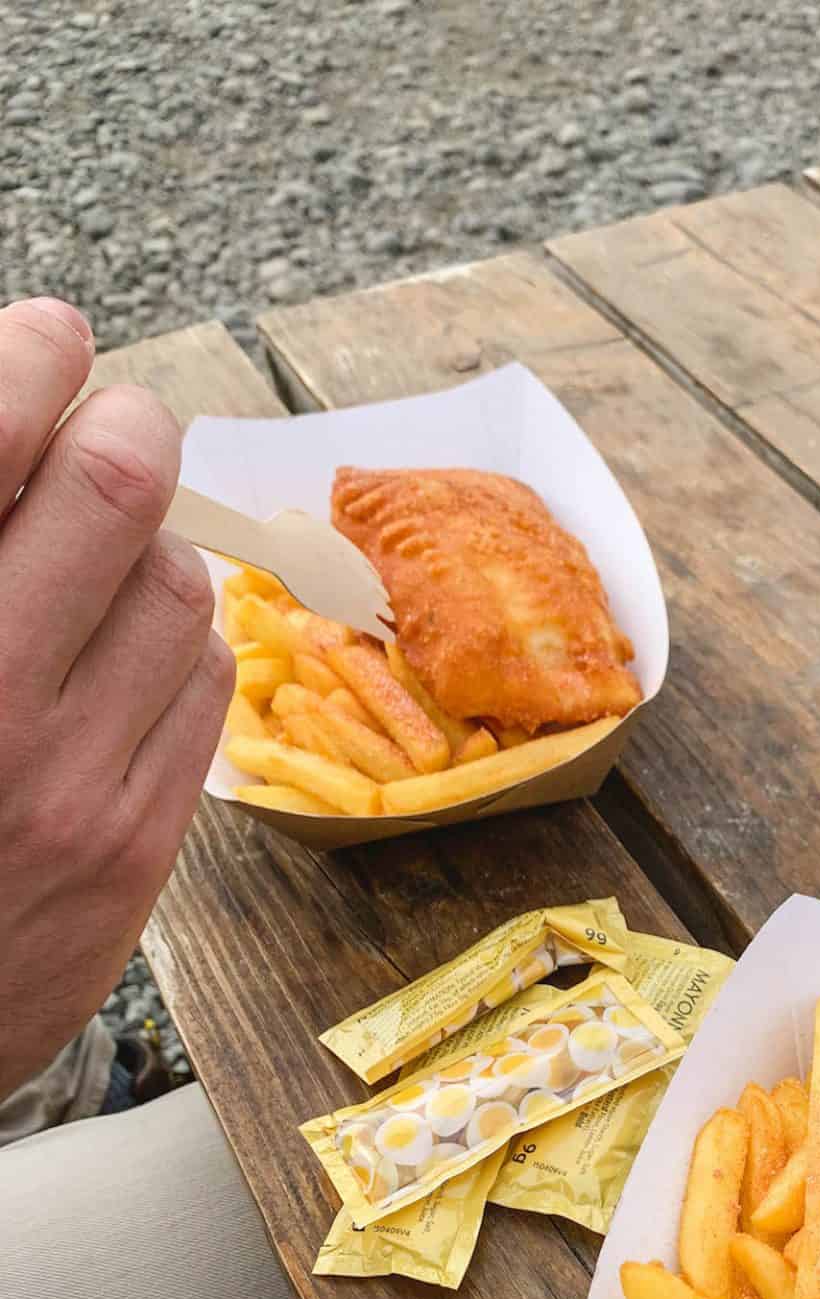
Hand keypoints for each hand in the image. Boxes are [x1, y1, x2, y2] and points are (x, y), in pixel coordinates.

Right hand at [0, 298, 232, 1102]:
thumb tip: (19, 426)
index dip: (31, 355)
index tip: (49, 335)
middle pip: (115, 483)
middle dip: (121, 423)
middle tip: (106, 418)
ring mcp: (67, 781)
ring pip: (176, 585)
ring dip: (148, 545)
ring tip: (99, 561)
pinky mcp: (133, 847)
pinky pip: (205, 684)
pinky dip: (179, 641)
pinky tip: (127, 654)